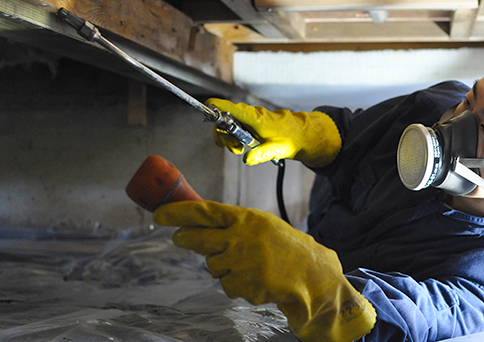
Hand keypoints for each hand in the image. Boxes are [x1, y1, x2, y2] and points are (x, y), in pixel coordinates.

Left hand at [153, 200, 375, 341]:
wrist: (311, 275)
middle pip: (197, 240)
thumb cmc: (285, 247)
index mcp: (246, 219)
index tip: (158, 214)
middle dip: (184, 239)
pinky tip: (255, 278)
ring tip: (246, 263)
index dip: (178, 212)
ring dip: (221, 265)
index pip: (204, 212)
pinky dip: (235, 283)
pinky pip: (226, 285)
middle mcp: (240, 238)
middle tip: (179, 238)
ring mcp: (241, 263)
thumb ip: (233, 225)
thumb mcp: (261, 225)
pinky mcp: (244, 285)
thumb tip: (198, 224)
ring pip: (212, 266)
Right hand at [208, 98, 341, 166]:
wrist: (302, 135)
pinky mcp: (252, 123)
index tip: (206, 107)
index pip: (231, 108)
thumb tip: (247, 159)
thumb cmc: (291, 139)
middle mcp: (251, 115)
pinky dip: (235, 136)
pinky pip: (237, 126)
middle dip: (223, 134)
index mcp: (255, 118)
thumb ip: (261, 153)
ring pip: (230, 124)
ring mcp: (251, 119)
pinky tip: (243, 146)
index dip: (217, 106)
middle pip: (225, 118)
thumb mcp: (277, 149)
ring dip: (229, 137)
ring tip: (240, 149)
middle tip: (234, 148)